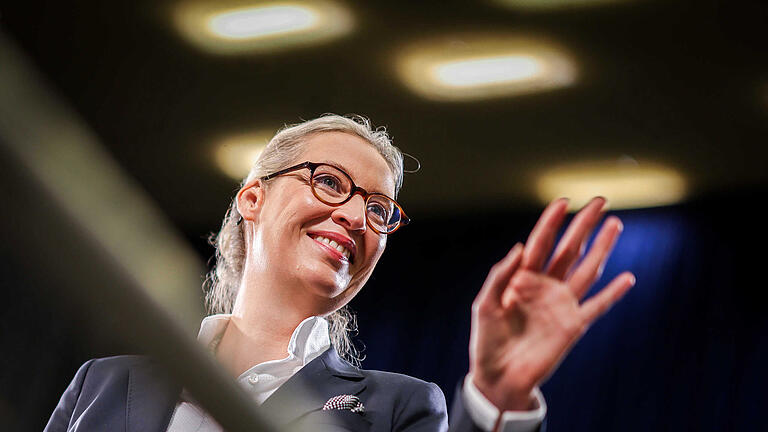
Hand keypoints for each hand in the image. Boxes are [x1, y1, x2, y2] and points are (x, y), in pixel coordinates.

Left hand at [469, 197, 635, 410]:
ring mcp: (562, 304)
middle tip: (600, 201)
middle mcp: (545, 286)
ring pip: (587, 269)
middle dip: (584, 224)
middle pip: (569, 249)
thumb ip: (500, 275)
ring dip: (602, 248)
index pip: (541, 242)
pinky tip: (627, 277)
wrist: (499, 377)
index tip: (563, 201)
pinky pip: (597, 306)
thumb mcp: (485, 305)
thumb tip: (520, 247)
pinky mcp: (573, 326)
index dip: (551, 221)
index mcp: (522, 278)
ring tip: (615, 224)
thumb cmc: (487, 341)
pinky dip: (613, 293)